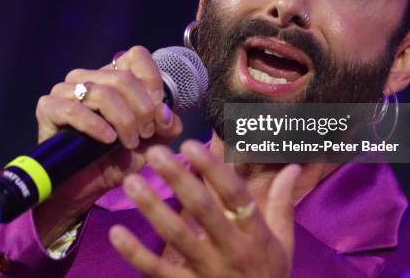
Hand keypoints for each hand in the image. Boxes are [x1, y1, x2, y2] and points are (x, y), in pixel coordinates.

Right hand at [33, 46, 182, 245]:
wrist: (84, 189)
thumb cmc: (116, 161)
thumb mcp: (150, 145)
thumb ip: (165, 127)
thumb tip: (166, 114)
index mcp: (113, 77)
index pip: (136, 56)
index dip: (152, 82)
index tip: (158, 112)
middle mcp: (88, 77)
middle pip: (123, 78)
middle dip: (142, 109)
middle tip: (145, 134)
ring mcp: (65, 90)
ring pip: (102, 93)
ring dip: (123, 119)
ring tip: (129, 142)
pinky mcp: (48, 108)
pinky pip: (74, 110)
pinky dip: (95, 125)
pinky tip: (108, 140)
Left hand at [109, 140, 300, 277]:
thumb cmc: (269, 274)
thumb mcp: (283, 241)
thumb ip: (283, 202)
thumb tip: (293, 166)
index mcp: (255, 234)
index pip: (235, 196)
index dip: (213, 169)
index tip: (190, 145)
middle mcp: (231, 249)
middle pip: (203, 210)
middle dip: (178, 179)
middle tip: (154, 153)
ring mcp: (207, 271)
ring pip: (177, 237)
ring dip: (152, 209)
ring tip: (131, 183)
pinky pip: (158, 271)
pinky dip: (136, 253)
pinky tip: (116, 232)